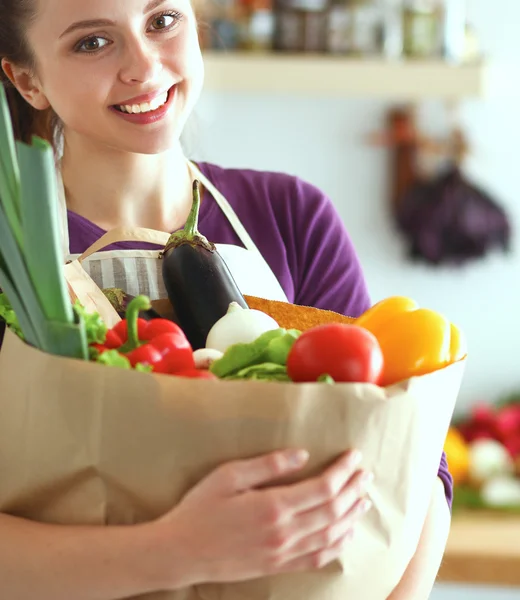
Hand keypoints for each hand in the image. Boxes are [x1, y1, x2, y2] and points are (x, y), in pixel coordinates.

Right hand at [157, 448, 372, 587]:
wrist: (180, 552)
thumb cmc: (200, 508)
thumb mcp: (229, 476)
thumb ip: (268, 465)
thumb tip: (303, 455)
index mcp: (273, 506)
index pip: (323, 488)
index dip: (343, 471)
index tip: (354, 456)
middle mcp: (284, 533)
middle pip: (333, 511)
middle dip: (354, 490)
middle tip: (366, 474)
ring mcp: (283, 553)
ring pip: (331, 536)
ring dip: (352, 517)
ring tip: (364, 500)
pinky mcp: (277, 566)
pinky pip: (317, 559)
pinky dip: (338, 547)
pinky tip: (346, 536)